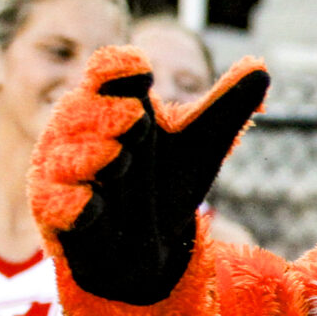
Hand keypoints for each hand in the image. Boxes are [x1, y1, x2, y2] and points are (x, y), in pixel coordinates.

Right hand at [30, 48, 268, 306]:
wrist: (153, 249)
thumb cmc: (168, 183)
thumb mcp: (202, 144)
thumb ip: (227, 105)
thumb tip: (262, 68)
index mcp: (110, 105)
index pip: (105, 71)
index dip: (118, 66)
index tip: (142, 67)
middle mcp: (78, 133)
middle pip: (81, 107)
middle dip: (109, 114)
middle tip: (138, 119)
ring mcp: (61, 173)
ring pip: (67, 154)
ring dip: (96, 155)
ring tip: (120, 160)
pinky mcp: (54, 213)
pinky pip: (57, 203)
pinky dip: (77, 203)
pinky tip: (95, 207)